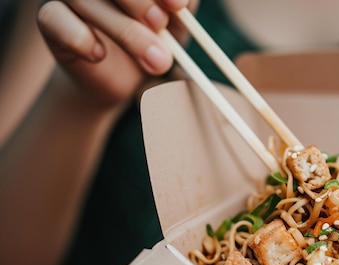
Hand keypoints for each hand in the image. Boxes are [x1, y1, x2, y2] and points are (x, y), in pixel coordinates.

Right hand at [36, 0, 192, 105]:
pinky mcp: (49, 17)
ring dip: (124, 31)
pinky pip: (57, 20)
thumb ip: (181, 2)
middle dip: (138, 2)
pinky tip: (100, 55)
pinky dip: (82, 40)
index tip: (178, 6)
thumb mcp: (178, 20)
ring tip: (156, 60)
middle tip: (160, 25)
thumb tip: (182, 0)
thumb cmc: (156, 37)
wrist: (126, 76)